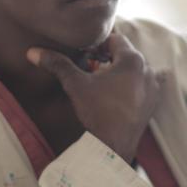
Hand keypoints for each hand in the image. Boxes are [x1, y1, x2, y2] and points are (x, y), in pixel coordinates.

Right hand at [27, 34, 163, 161]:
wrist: (112, 147)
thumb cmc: (97, 111)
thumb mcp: (76, 84)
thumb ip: (57, 64)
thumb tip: (33, 52)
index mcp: (133, 60)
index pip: (114, 39)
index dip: (97, 44)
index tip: (84, 54)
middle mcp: (148, 70)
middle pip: (124, 54)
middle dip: (107, 58)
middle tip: (89, 68)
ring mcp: (153, 87)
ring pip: (133, 70)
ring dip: (118, 72)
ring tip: (99, 82)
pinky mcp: (153, 102)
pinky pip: (140, 85)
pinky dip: (128, 85)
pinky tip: (112, 95)